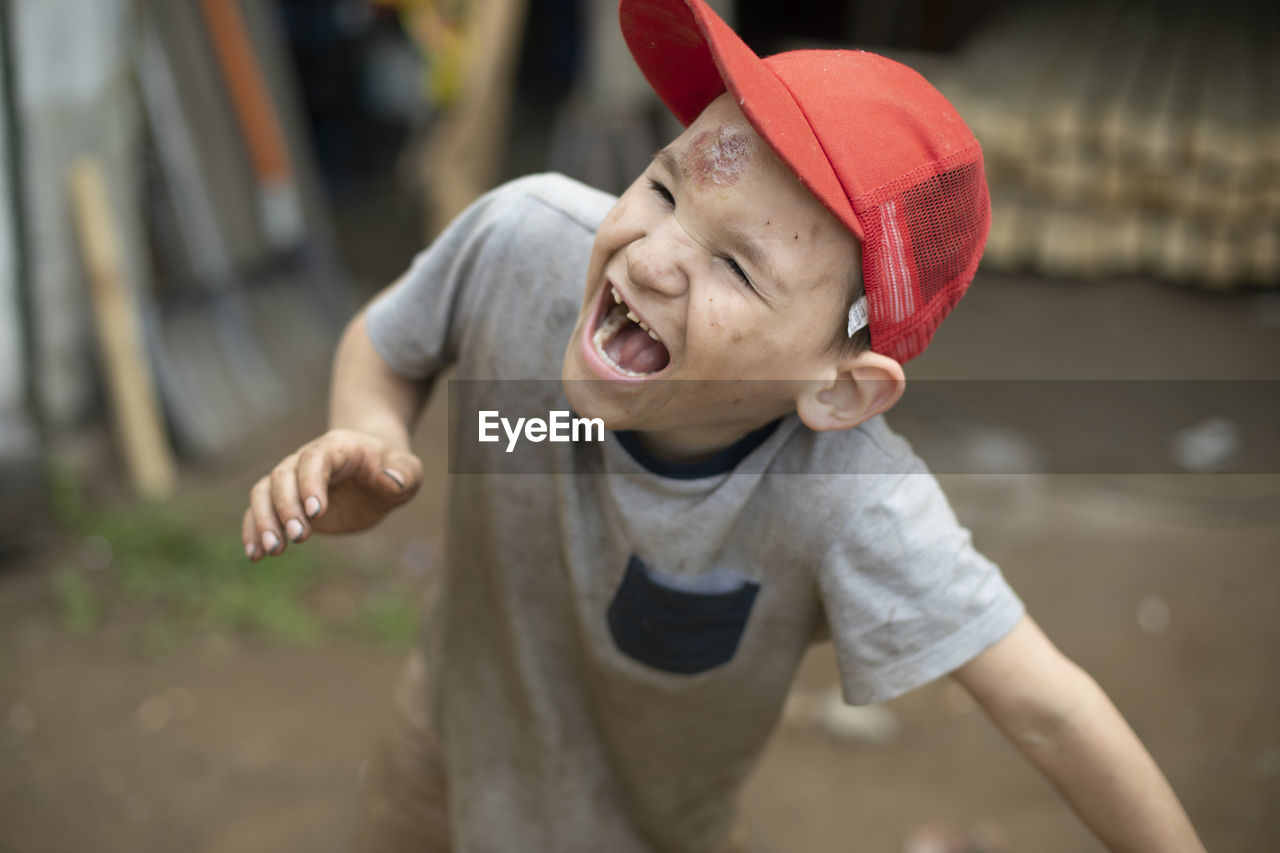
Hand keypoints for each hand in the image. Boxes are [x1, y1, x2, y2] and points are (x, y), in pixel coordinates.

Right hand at [242, 429, 422, 559]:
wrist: (375, 470)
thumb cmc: (393, 469)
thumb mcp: (409, 470)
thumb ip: (404, 473)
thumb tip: (391, 481)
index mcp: (338, 448)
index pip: (315, 459)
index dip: (311, 483)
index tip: (316, 513)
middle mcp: (307, 459)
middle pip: (283, 476)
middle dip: (286, 507)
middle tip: (300, 538)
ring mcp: (293, 479)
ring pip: (264, 491)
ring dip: (264, 520)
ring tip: (274, 551)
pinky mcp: (286, 501)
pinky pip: (259, 509)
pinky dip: (253, 530)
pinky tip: (256, 555)